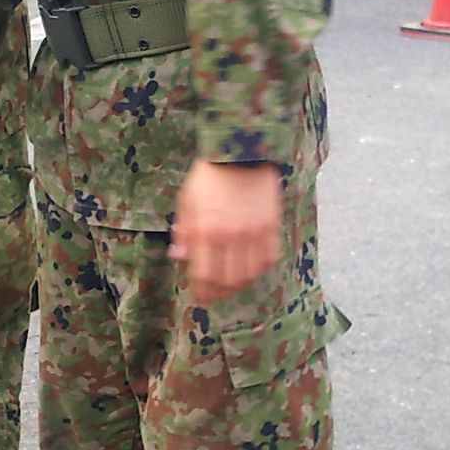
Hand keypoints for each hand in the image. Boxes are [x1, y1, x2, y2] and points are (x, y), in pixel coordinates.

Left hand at [170, 160, 281, 303]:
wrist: (240, 151)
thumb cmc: (208, 176)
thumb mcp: (187, 202)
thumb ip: (184, 232)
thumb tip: (178, 257)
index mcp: (206, 230)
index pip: (204, 275)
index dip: (201, 292)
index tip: (199, 298)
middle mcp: (230, 236)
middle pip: (227, 281)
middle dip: (219, 293)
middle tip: (214, 296)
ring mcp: (253, 232)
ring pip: (248, 274)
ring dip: (238, 285)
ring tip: (231, 286)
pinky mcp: (271, 226)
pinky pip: (268, 258)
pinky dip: (258, 269)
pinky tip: (250, 269)